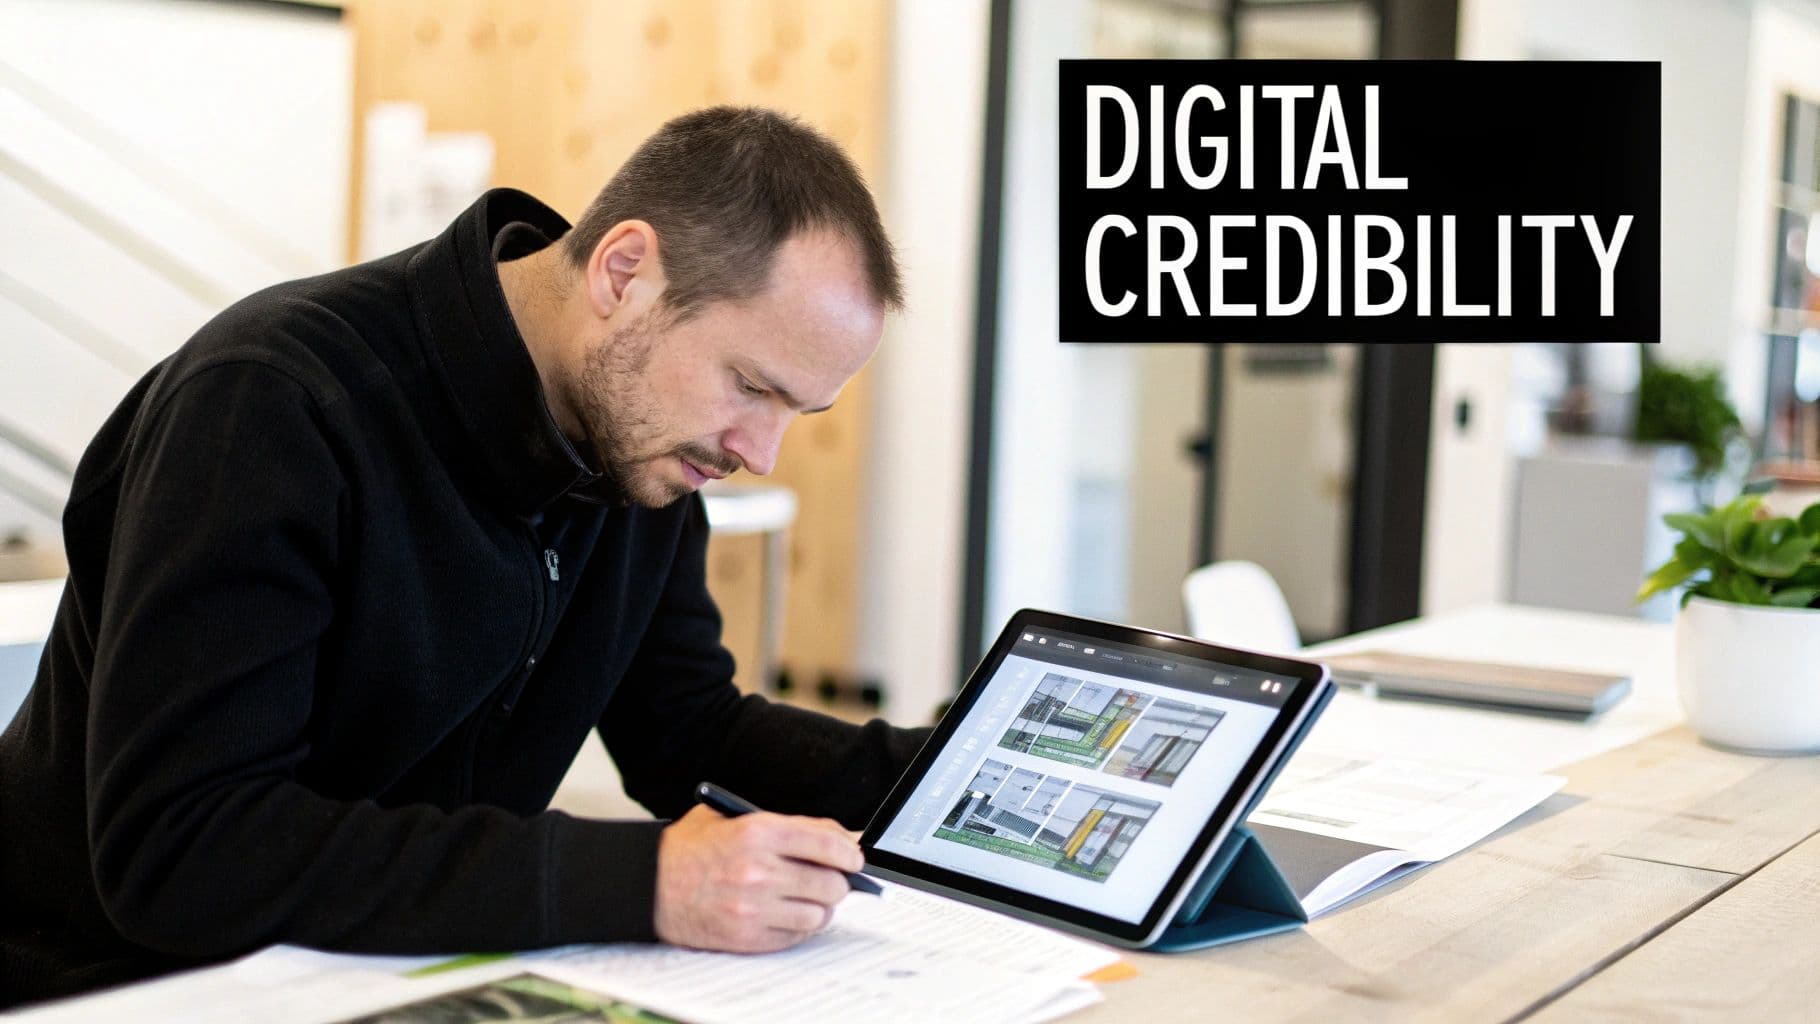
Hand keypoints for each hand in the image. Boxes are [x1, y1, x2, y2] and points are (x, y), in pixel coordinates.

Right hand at [653, 805, 861, 951]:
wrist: (647, 885)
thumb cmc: (691, 848)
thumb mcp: (733, 817)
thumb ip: (787, 826)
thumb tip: (840, 840)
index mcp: (758, 832)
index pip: (827, 844)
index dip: (850, 853)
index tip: (855, 859)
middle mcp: (758, 870)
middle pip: (830, 883)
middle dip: (838, 882)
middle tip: (832, 880)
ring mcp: (753, 907)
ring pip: (818, 914)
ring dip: (820, 907)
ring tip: (809, 899)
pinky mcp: (746, 936)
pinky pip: (796, 936)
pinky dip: (800, 927)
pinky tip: (788, 914)